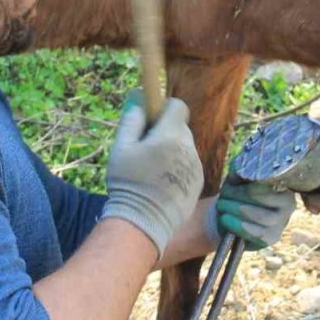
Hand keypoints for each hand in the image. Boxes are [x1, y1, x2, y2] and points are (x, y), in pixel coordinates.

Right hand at [103, 93, 203, 257]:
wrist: (143, 223)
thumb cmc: (128, 183)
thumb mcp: (121, 148)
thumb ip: (132, 119)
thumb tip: (139, 97)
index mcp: (170, 135)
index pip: (178, 106)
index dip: (164, 109)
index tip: (151, 120)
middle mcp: (188, 148)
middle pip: (180, 128)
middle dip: (165, 132)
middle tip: (145, 149)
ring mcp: (196, 167)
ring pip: (184, 148)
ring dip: (171, 152)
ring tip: (152, 172)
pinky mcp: (198, 183)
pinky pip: (188, 166)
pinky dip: (177, 169)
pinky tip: (160, 185)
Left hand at [204, 180, 296, 249]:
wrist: (238, 220)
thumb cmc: (241, 196)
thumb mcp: (240, 180)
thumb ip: (239, 173)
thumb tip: (235, 173)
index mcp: (283, 185)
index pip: (262, 181)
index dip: (242, 181)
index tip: (229, 183)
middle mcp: (288, 204)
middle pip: (256, 196)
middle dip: (234, 195)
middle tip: (221, 196)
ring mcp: (281, 223)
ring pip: (257, 215)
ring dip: (233, 209)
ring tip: (221, 206)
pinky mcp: (272, 238)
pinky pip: (255, 233)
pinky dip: (237, 225)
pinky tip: (225, 219)